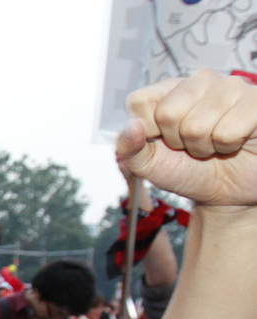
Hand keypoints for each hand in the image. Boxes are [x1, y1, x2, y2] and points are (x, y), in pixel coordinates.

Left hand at [121, 70, 256, 207]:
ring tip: (214, 144)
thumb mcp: (149, 165)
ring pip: (197, 125)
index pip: (139, 101)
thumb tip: (131, 127)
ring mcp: (231, 86)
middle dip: (178, 142)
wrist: (225, 192)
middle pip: (168, 114)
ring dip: (204, 146)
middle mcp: (199, 81)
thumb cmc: (188, 170)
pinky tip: (235, 141)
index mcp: (169, 90)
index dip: (148, 131)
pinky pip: (228, 131)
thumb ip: (129, 148)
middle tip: (193, 144)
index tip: (163, 140)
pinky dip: (228, 146)